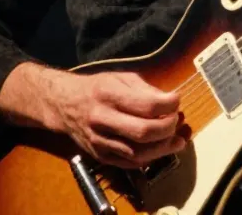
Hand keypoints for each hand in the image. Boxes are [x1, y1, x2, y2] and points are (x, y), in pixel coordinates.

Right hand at [3, 64, 185, 167]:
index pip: (147, 105)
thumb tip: (170, 103)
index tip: (176, 100)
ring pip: (139, 152)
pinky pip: (131, 163)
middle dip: (168, 128)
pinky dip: (150, 157)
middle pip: (144, 132)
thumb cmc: (97, 88)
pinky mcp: (101, 156)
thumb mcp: (121, 78)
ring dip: (164, 148)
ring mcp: (100, 141)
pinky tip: (160, 148)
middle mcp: (102, 119)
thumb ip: (146, 89)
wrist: (64, 104)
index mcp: (108, 95)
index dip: (169, 105)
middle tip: (176, 120)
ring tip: (177, 139)